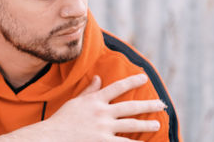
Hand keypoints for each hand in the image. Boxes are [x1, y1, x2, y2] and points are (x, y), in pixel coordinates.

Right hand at [46, 74, 165, 141]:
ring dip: (146, 124)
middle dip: (148, 105)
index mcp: (95, 100)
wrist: (52, 137)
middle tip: (161, 104)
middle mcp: (102, 112)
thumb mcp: (75, 102)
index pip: (117, 87)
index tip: (144, 78)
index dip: (132, 81)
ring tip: (156, 123)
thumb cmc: (63, 119)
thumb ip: (90, 91)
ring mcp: (103, 128)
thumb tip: (99, 78)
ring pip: (131, 125)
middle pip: (130, 107)